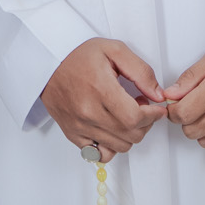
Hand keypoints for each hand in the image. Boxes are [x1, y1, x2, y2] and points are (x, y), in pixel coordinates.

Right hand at [39, 38, 169, 159]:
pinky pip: (99, 155)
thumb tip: (158, 95)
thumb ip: (141, 72)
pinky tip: (112, 130)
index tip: (156, 109)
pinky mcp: (73, 134)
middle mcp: (88, 111)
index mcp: (99, 89)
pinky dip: (111, 147)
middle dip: (144, 124)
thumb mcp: (114, 50)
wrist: (47, 64)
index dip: (152, 116)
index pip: (135, 118)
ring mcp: (79, 126)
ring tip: (125, 115)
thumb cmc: (77, 56)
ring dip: (130, 134)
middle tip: (141, 108)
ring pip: (120, 147)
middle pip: (131, 135)